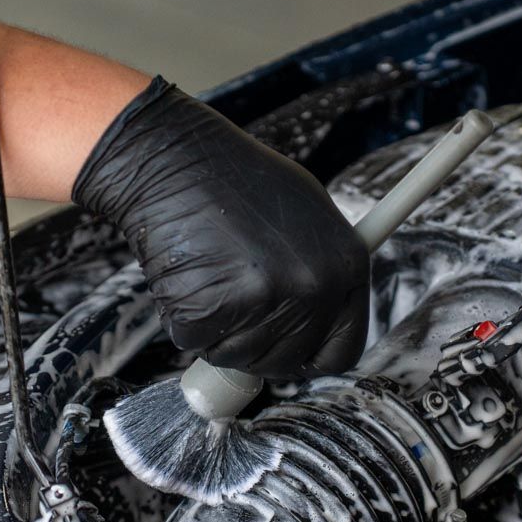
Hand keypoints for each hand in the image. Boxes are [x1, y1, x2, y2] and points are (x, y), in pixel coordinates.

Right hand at [73, 78, 368, 379]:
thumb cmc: (234, 180)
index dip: (307, 357)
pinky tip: (185, 274)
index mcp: (347, 265)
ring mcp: (268, 298)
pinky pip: (196, 342)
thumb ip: (318, 271)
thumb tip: (316, 322)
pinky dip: (182, 318)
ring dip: (216, 330)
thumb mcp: (305, 215)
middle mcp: (315, 286)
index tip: (285, 353)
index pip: (340, 352)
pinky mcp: (216, 308)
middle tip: (231, 306)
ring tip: (209, 273)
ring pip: (237, 357)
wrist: (174, 158)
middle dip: (254, 346)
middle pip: (285, 362)